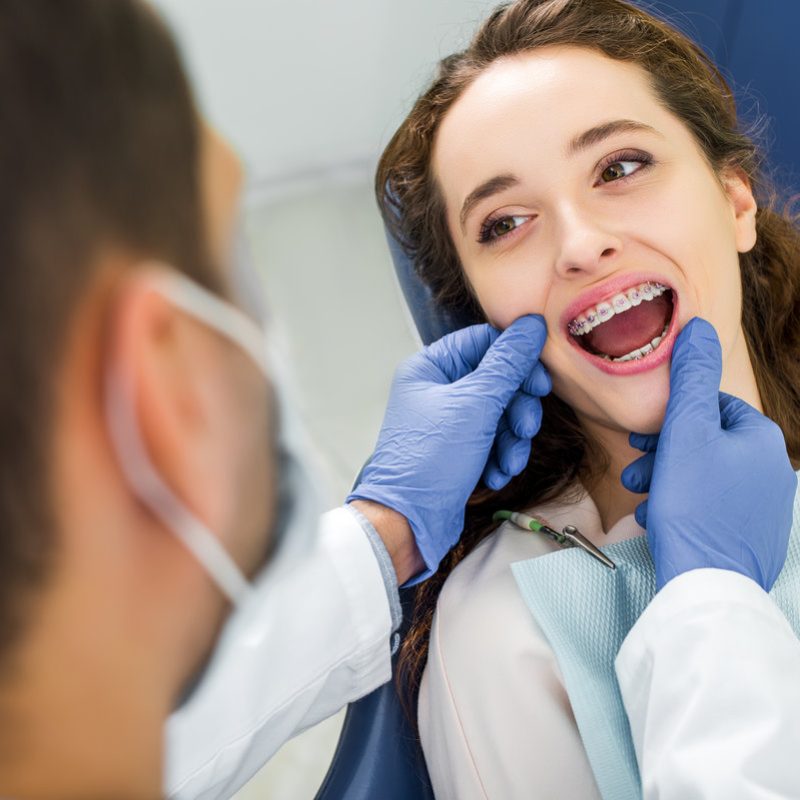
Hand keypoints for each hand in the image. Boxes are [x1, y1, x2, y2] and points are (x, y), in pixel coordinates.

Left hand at [348, 314, 549, 581]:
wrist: (407, 522)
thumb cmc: (431, 459)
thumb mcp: (476, 406)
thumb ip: (508, 364)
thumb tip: (532, 325)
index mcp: (430, 367)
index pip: (484, 343)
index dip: (517, 359)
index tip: (540, 383)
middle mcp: (436, 390)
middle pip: (497, 380)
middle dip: (517, 407)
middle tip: (526, 428)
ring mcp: (447, 421)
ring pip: (499, 413)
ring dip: (512, 438)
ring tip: (509, 461)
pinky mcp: (457, 449)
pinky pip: (491, 440)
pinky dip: (500, 455)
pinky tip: (496, 474)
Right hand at [621, 317, 796, 591]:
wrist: (707, 584)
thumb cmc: (693, 506)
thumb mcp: (685, 432)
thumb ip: (690, 377)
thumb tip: (699, 327)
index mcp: (762, 439)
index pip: (711, 407)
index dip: (670, 417)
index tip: (642, 435)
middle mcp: (773, 470)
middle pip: (707, 443)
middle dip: (664, 451)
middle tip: (634, 463)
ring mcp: (765, 506)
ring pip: (705, 475)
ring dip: (667, 477)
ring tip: (639, 491)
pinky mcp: (752, 535)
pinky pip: (712, 506)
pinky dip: (682, 505)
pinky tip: (657, 515)